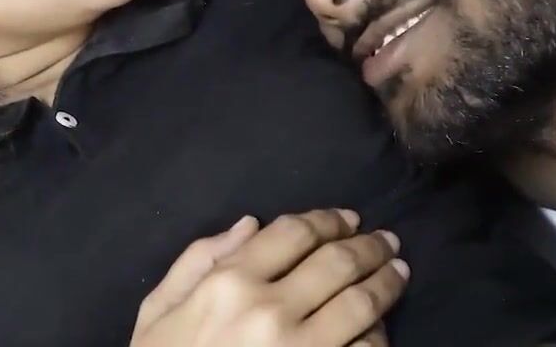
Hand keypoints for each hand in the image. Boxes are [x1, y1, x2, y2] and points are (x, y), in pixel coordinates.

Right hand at [130, 209, 406, 346]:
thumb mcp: (158, 311)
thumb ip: (197, 259)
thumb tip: (252, 224)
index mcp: (227, 283)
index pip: (294, 233)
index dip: (329, 220)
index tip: (349, 219)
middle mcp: (269, 310)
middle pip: (338, 262)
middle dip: (370, 246)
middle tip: (387, 242)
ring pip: (361, 304)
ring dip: (387, 283)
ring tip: (397, 273)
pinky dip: (378, 337)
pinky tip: (382, 327)